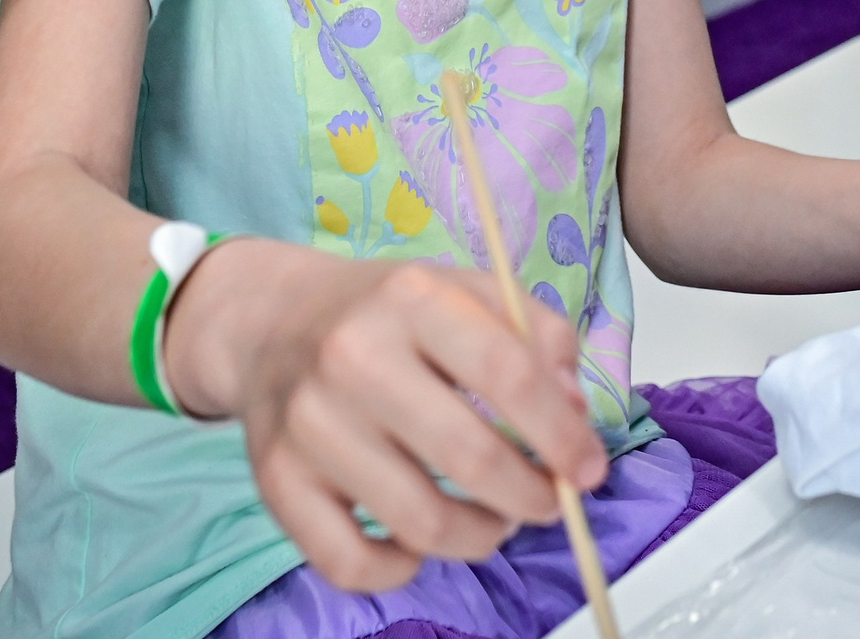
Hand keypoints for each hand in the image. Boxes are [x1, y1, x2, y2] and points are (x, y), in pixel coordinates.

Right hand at [169, 248, 603, 592]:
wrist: (272, 322)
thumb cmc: (386, 314)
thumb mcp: (470, 290)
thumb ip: (539, 337)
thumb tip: (574, 413)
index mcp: (414, 297)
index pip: (509, 374)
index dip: (562, 435)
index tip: (587, 469)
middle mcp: (353, 355)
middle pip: (469, 456)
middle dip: (530, 496)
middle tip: (547, 503)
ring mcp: (309, 422)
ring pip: (418, 522)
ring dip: (479, 537)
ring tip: (494, 521)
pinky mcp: (277, 479)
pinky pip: (349, 562)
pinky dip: (400, 570)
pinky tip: (418, 545)